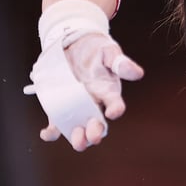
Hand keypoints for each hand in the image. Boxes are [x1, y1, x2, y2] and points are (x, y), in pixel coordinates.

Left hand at [25, 32, 143, 150]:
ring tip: (78, 141)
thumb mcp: (109, 51)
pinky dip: (52, 132)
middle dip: (95, 132)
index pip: (115, 104)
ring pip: (78, 129)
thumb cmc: (96, 49)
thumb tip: (138, 73)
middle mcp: (94, 104)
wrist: (74, 44)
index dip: (116, 110)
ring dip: (78, 138)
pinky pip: (56, 125)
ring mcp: (77, 108)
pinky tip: (47, 133)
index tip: (113, 112)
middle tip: (93, 136)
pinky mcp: (60, 108)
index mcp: (108, 91)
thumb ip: (121, 63)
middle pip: (97, 124)